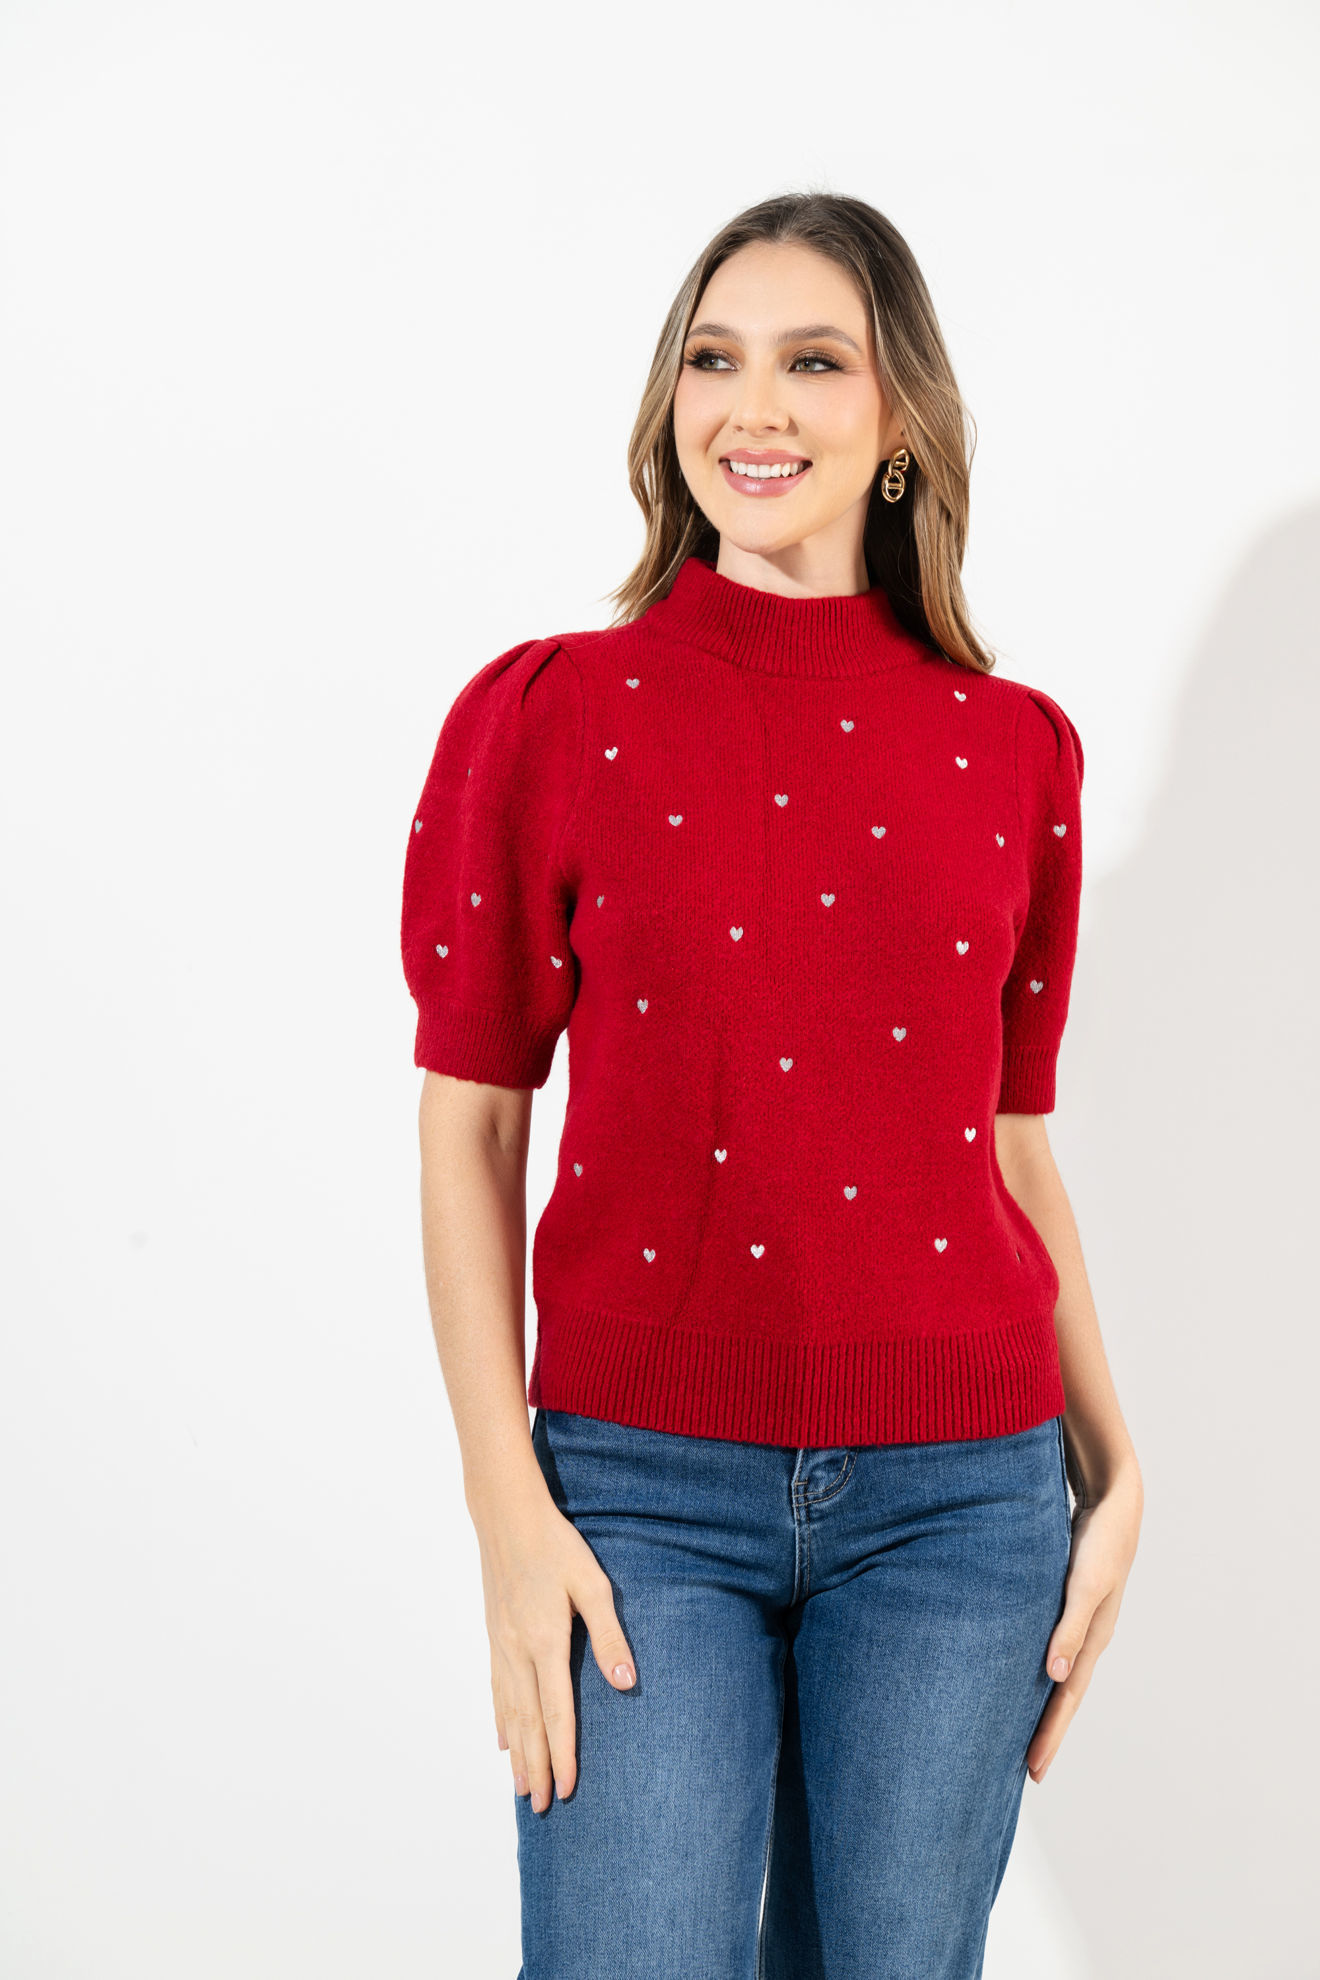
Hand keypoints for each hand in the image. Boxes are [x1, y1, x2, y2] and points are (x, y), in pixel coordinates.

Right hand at [474, 1481, 637, 1812]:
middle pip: (528, 1723)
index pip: (557, 1713)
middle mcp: (518, 1651)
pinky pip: (497, 1689)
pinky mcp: (494, 1635)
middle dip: (537, 1767)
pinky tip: (503, 1739)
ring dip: (517, 1753)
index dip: (564, 1754)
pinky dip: (501, 1720)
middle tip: (542, 1807)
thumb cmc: (556, 1545)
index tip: (568, 1789)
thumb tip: (627, 1684)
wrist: (506, 1516)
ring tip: (521, 1788)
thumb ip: (610, 1636)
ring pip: (509, 1712)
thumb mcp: (593, 1584)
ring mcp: (501, 1645)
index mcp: (546, 1641)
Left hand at [1027, 1461, 1142, 1783]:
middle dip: (1045, 1731)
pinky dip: (1036, 1666)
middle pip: (1063, 1695)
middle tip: (1025, 1771)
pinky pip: (1050, 1645)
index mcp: (1093, 1640)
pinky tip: (1022, 1670)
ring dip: (1040, 1702)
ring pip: (1056, 1672)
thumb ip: (1069, 1627)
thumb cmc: (1099, 1540)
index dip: (1049, 1735)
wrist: (1114, 1500)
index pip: (1066, 1700)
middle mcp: (1086, 1637)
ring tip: (1019, 1730)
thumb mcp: (1084, 1584)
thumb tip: (1054, 1677)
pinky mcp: (1067, 1601)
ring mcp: (1078, 1620)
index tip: (1032, 1772)